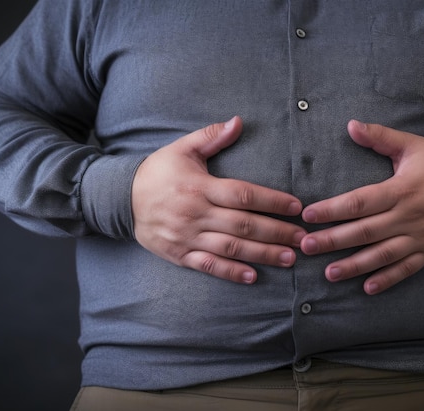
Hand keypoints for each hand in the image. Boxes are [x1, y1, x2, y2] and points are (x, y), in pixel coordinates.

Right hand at [131, 116, 305, 283]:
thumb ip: (212, 136)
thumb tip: (239, 121)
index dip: (272, 201)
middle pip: (243, 224)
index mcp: (200, 186)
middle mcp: (195, 213)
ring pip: (230, 247)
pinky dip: (230, 272)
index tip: (296, 206)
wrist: (121, 198)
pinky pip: (207, 265)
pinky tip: (252, 276)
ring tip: (289, 258)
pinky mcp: (179, 254)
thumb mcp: (182, 149)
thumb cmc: (158, 171)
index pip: (243, 194)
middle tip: (302, 238)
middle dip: (276, 232)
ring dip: (262, 254)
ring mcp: (187, 236)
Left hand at [300, 120, 423, 294]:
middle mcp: (408, 216)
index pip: (360, 201)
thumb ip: (380, 137)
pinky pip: (407, 269)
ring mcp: (420, 237)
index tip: (308, 215)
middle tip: (306, 246)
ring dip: (354, 266)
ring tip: (329, 273)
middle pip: (365, 231)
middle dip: (333, 240)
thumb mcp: (411, 145)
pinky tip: (367, 288)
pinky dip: (388, 279)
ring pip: (382, 255)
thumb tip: (350, 125)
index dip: (332, 209)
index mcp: (401, 189)